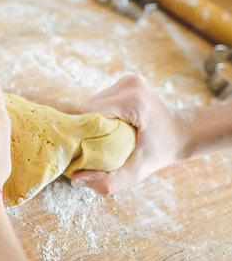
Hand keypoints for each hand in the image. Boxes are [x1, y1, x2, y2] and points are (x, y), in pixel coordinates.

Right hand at [71, 75, 186, 193]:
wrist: (183, 133)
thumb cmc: (161, 152)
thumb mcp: (138, 170)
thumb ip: (110, 179)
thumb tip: (77, 180)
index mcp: (134, 101)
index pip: (89, 113)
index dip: (85, 132)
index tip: (91, 147)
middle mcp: (131, 84)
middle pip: (88, 106)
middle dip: (89, 126)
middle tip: (100, 143)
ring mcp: (130, 80)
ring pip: (92, 101)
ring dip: (95, 120)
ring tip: (109, 135)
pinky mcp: (127, 80)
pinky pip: (101, 99)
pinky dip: (102, 113)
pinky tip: (114, 125)